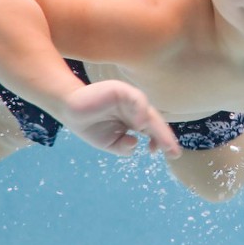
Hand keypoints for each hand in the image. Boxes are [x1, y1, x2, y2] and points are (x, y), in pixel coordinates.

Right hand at [58, 80, 181, 158]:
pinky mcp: (121, 90)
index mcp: (135, 120)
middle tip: (174, 152)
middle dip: (165, 137)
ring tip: (160, 144)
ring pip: (148, 112)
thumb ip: (123, 146)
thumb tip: (135, 144)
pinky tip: (140, 125)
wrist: (69, 109)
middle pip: (155, 122)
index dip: (162, 141)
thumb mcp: (109, 142)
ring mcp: (129, 98)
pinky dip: (139, 110)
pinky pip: (135, 99)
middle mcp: (135, 109)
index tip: (170, 154)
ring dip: (156, 128)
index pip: (154, 130)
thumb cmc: (90, 125)